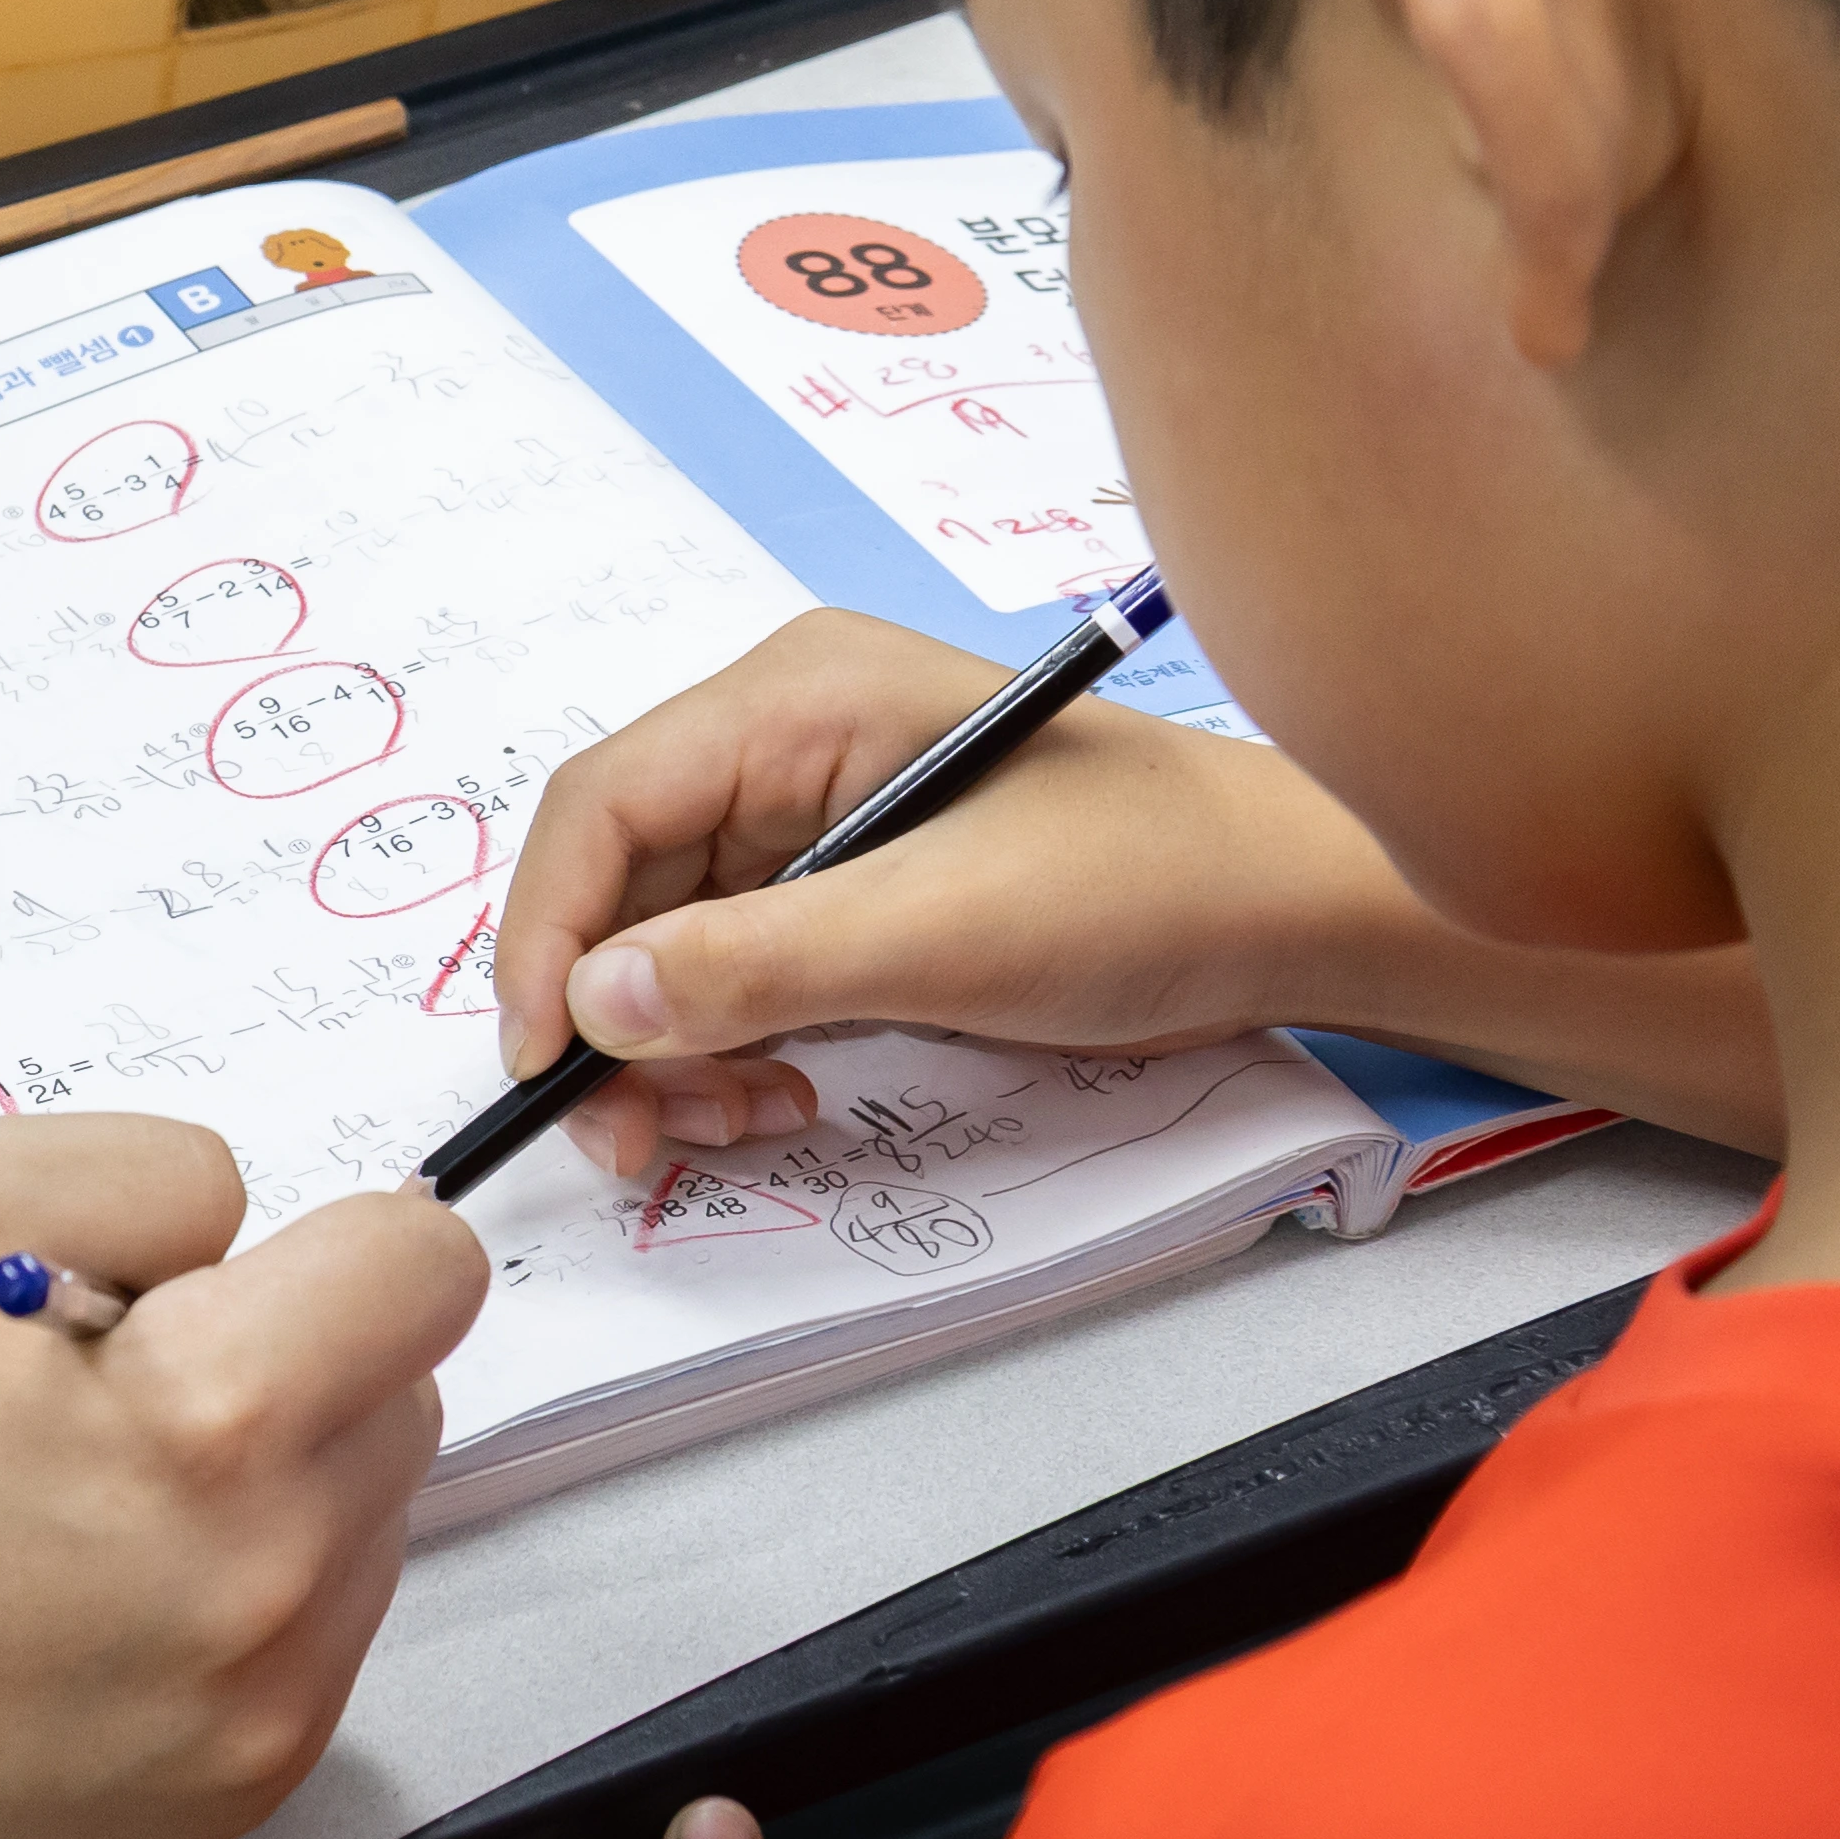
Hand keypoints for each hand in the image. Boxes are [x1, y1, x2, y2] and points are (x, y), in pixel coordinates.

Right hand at [0, 1115, 483, 1838]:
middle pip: (405, 1387)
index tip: (197, 1277)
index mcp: (209, 1427)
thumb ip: (136, 1167)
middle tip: (91, 1387)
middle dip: (286, 1353)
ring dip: (270, 1471)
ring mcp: (269, 1709)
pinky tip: (87, 1584)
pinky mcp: (244, 1787)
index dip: (318, 1237)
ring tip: (78, 1492)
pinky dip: (236, 1581)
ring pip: (368, 1509)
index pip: (424, 1268)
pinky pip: (319, 1625)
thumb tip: (249, 1226)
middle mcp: (274, 1587)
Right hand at [486, 610, 1402, 1184]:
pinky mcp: (847, 890)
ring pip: (666, 942)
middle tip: (639, 1142)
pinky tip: (781, 1095)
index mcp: (793, 696)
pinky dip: (729, 1047)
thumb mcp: (944, 931)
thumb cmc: (1145, 884)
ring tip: (734, 1124)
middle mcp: (783, 742)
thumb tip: (594, 1008)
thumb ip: (758, 966)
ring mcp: (813, 817)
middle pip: (621, 881)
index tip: (545, 1066)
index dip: (549, 935)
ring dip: (670, 1049)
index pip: (602, 803)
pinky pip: (733, 972)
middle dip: (613, 1018)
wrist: (1294, 915)